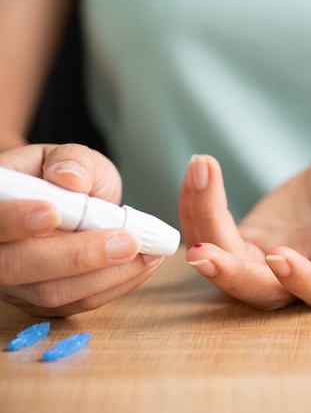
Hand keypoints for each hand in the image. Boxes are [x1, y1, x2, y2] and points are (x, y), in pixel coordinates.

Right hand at [0, 144, 163, 316]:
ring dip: (105, 274)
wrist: (72, 203)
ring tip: (146, 251)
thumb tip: (70, 178)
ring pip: (49, 292)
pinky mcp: (42, 301)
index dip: (15, 219)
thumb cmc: (67, 177)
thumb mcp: (71, 157)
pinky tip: (144, 264)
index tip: (52, 212)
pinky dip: (116, 284)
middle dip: (77, 255)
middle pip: (16, 265)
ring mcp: (15, 281)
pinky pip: (76, 303)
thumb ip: (71, 160)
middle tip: (127, 242)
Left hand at [180, 139, 310, 309]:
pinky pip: (211, 235)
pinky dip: (196, 207)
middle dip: (229, 276)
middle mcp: (301, 272)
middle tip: (202, 252)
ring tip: (200, 171)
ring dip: (203, 225)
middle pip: (261, 292)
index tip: (279, 254)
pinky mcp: (245, 241)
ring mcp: (267, 260)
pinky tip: (197, 170)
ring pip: (225, 265)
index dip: (301, 281)